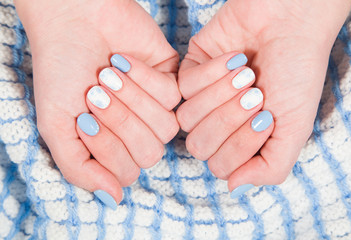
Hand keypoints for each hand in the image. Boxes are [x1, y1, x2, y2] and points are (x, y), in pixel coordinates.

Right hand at [15, 0, 180, 206]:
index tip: (83, 117)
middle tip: (95, 93)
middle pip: (150, 153)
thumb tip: (113, 198)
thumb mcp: (56, 126)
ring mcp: (157, 108)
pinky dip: (143, 77)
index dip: (106, 148)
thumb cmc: (62, 72)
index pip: (127, 172)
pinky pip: (172, 96)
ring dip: (132, 99)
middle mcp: (139, 132)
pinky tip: (123, 61)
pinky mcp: (171, 82)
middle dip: (120, 122)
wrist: (74, 23)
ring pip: (165, 127)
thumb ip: (79, 168)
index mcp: (114, 147)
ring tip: (108, 74)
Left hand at [178, 0, 350, 196]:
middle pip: (199, 146)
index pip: (220, 166)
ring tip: (247, 75)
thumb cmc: (295, 75)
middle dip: (229, 120)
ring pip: (188, 118)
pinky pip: (184, 87)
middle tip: (256, 95)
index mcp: (239, 142)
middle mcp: (216, 125)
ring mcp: (201, 100)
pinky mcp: (188, 73)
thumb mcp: (296, 129)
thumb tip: (234, 188)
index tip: (266, 118)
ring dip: (221, 96)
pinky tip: (236, 60)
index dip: (240, 146)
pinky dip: (213, 73)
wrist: (289, 25)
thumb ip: (271, 167)